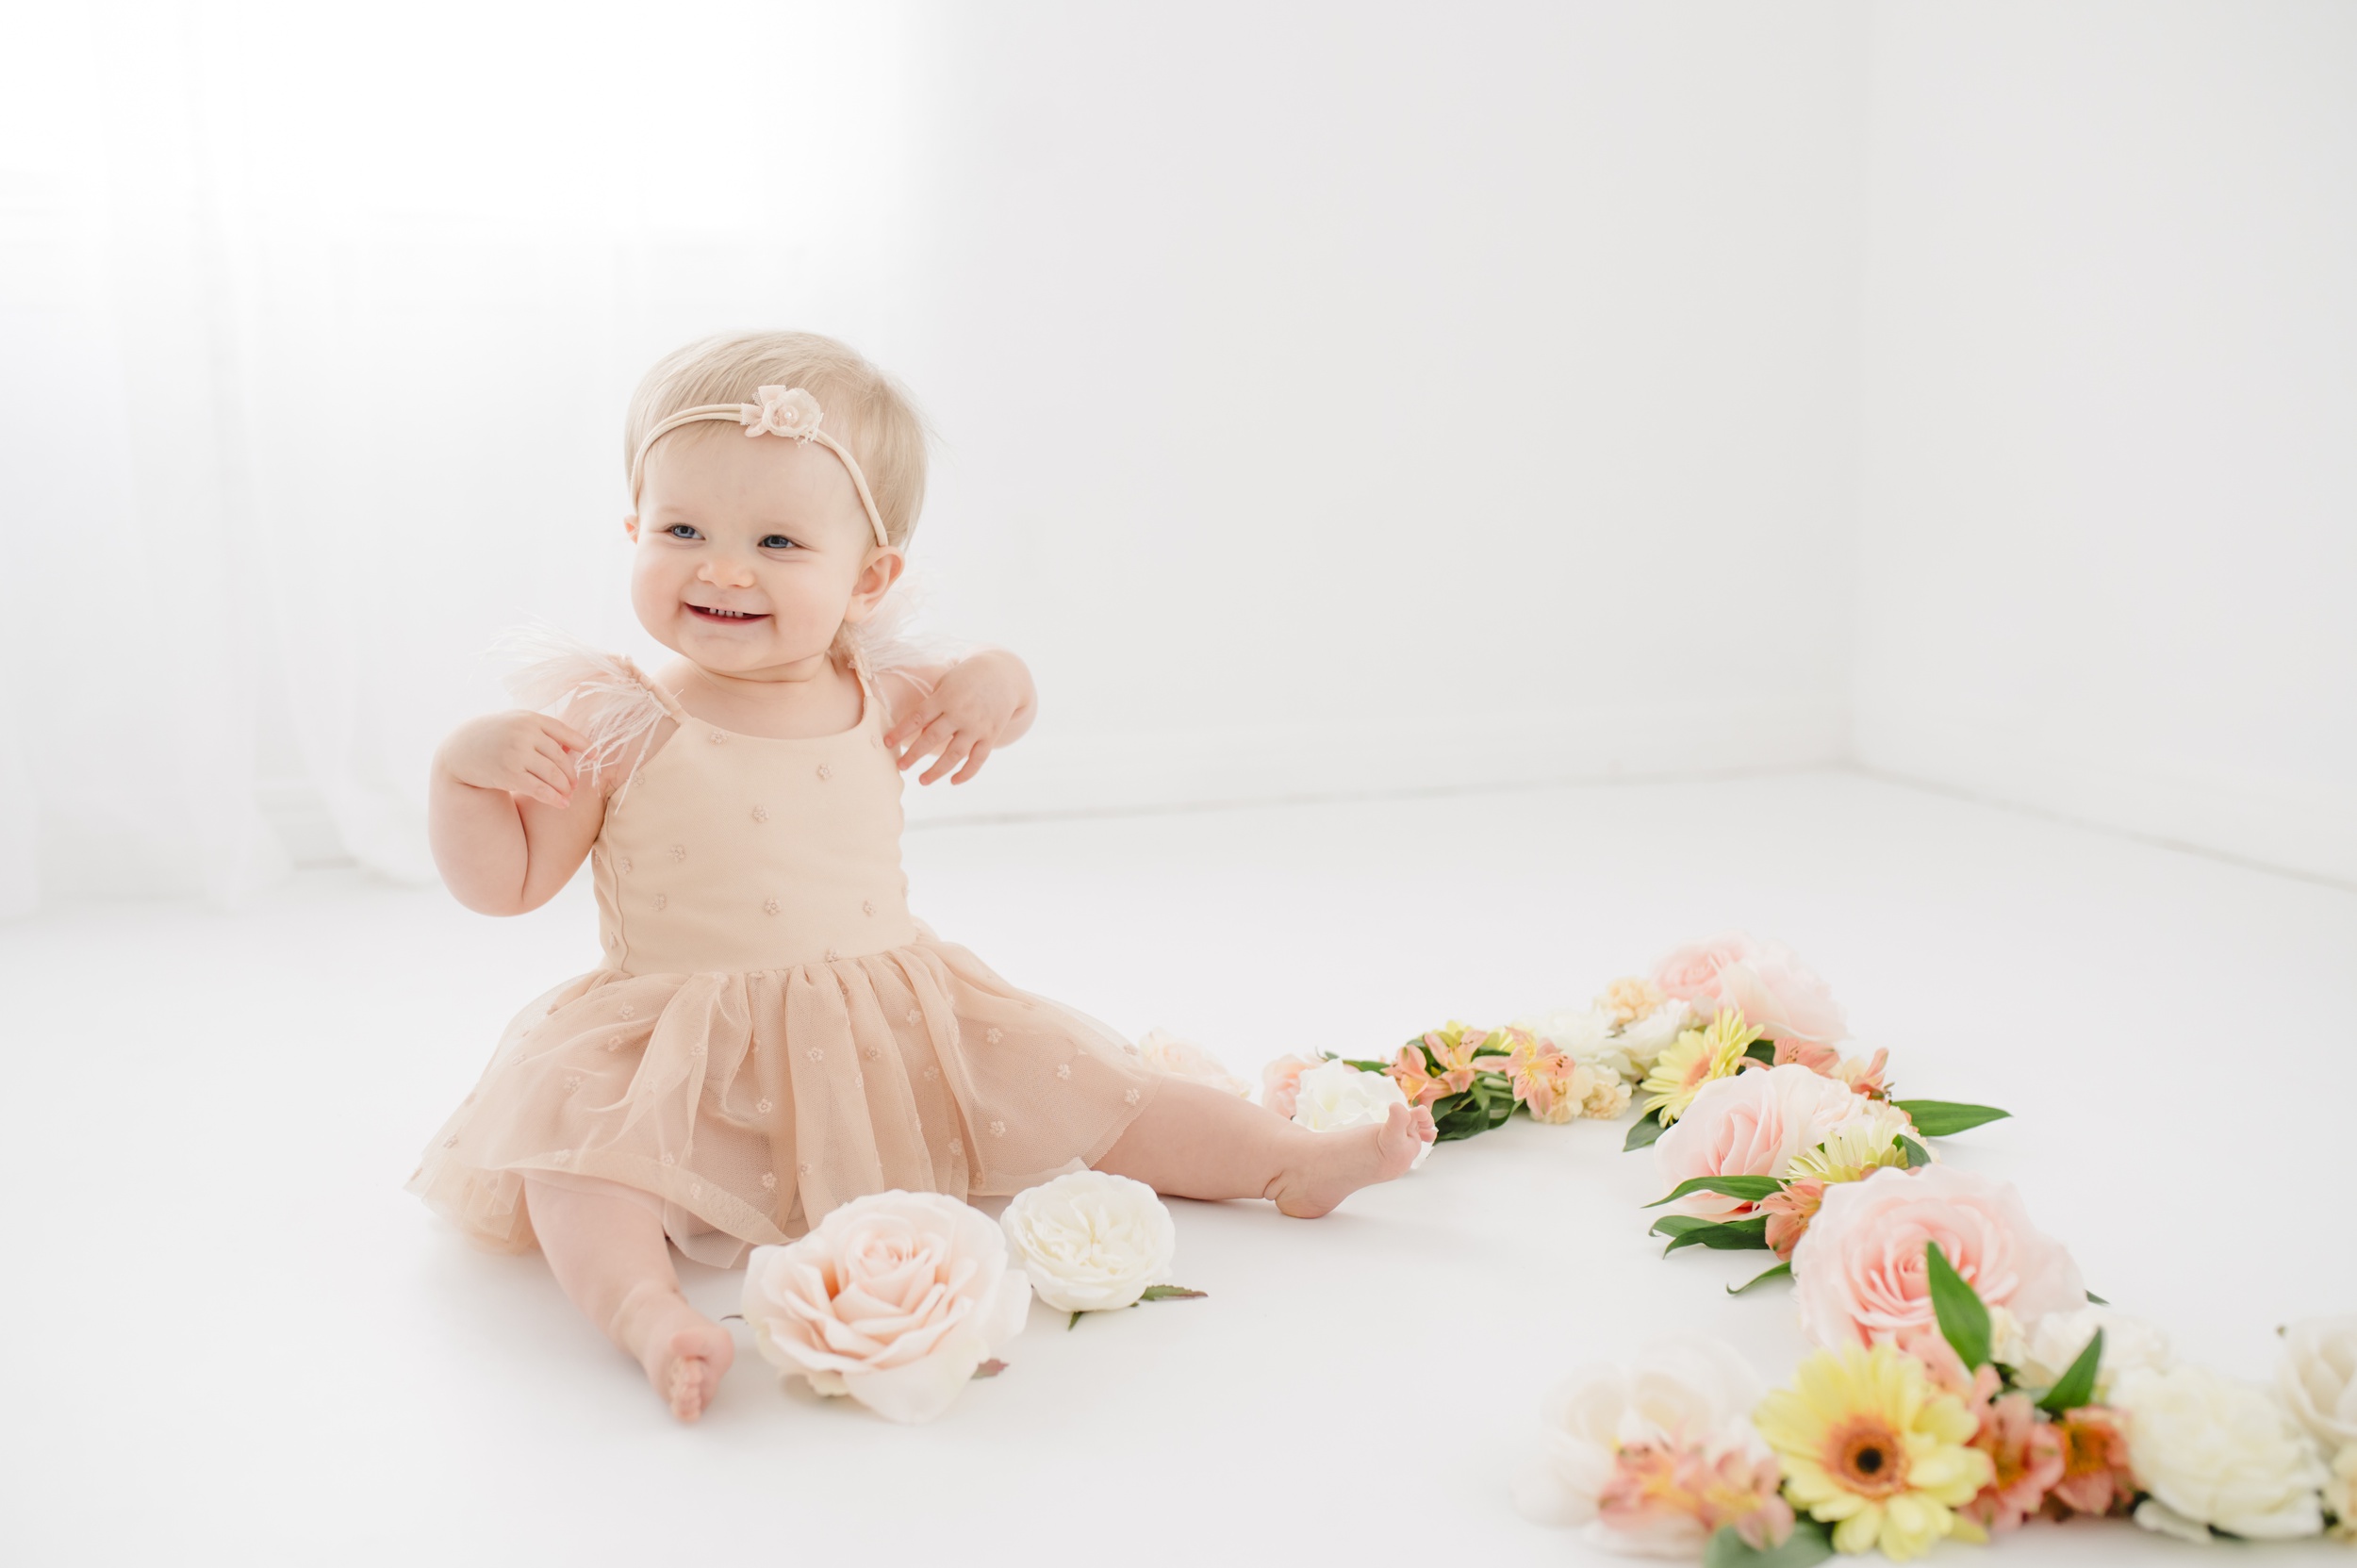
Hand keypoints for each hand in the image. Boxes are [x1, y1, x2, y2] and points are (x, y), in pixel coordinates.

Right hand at [437, 710, 585, 808]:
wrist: (459, 750)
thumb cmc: (493, 736)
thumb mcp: (516, 723)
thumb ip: (542, 731)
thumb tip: (574, 745)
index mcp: (529, 718)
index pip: (564, 732)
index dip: (583, 745)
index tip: (595, 755)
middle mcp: (525, 733)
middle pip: (561, 757)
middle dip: (571, 773)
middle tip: (575, 784)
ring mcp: (517, 753)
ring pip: (554, 774)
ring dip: (565, 788)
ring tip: (568, 795)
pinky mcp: (509, 774)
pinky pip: (539, 788)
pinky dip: (554, 798)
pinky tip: (562, 804)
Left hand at [882, 652, 1031, 784]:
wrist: (1004, 674)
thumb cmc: (967, 678)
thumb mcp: (947, 683)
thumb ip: (933, 705)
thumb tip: (917, 732)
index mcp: (946, 697)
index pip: (918, 717)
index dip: (901, 731)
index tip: (887, 743)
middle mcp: (961, 713)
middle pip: (932, 738)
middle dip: (914, 755)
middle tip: (900, 767)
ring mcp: (977, 726)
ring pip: (954, 754)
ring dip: (937, 771)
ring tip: (922, 781)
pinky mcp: (991, 735)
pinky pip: (978, 759)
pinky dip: (966, 773)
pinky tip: (953, 781)